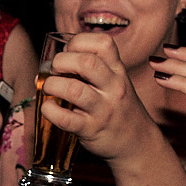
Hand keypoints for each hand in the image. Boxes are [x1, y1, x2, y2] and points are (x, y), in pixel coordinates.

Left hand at [43, 32, 157, 163]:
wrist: (137, 143)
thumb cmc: (118, 109)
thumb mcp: (113, 84)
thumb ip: (91, 70)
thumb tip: (50, 64)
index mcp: (118, 71)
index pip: (103, 43)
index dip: (79, 42)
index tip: (67, 50)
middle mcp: (114, 87)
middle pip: (87, 62)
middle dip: (61, 61)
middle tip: (53, 69)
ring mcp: (103, 109)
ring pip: (74, 89)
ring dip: (52, 85)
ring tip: (47, 88)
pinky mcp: (91, 130)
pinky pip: (66, 119)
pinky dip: (50, 111)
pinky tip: (48, 107)